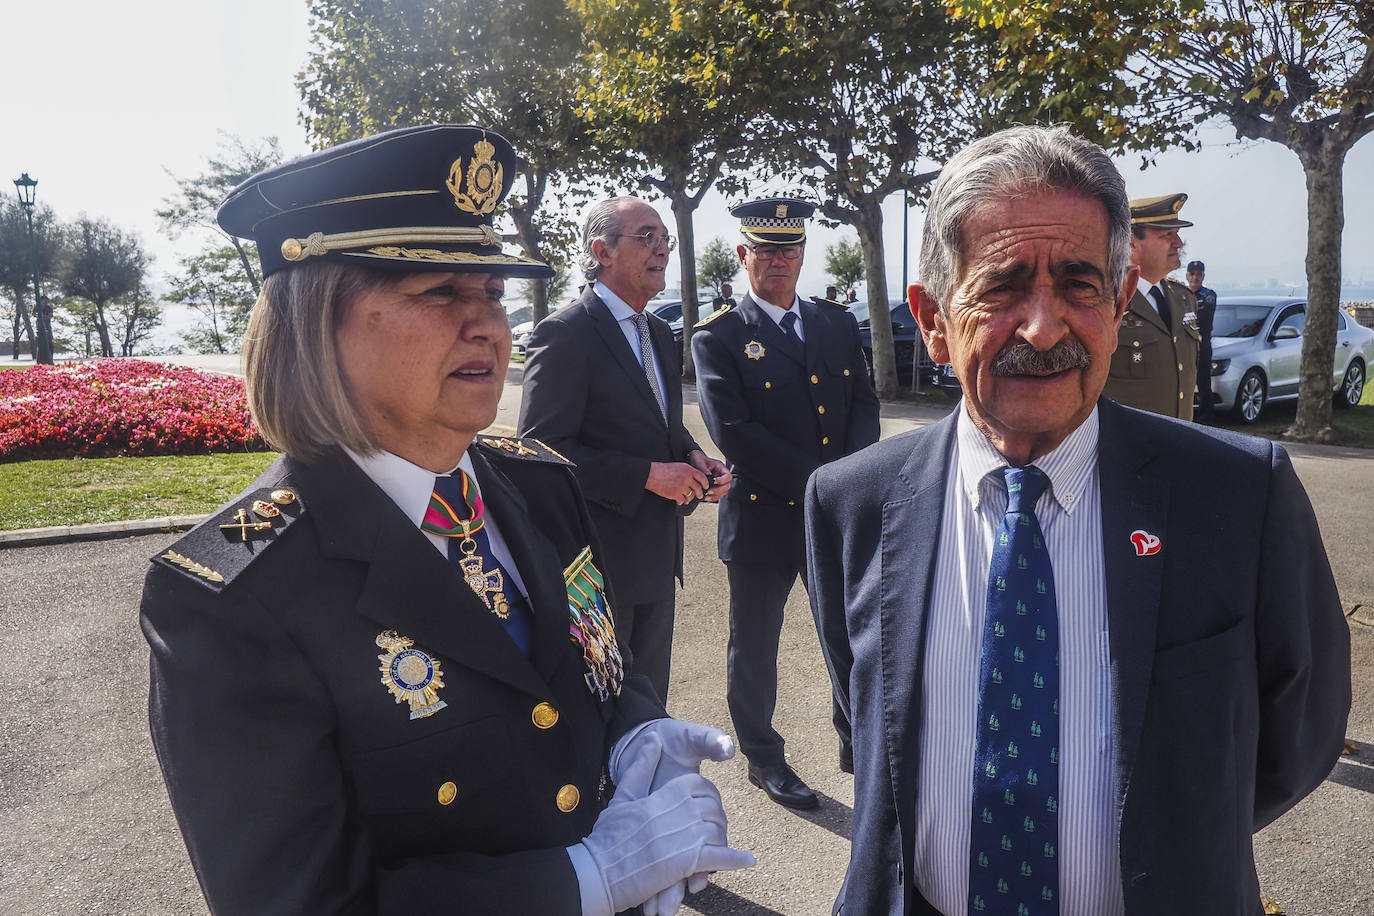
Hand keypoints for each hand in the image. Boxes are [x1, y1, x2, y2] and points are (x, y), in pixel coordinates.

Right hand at [614, 721, 736, 913]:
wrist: (596, 872)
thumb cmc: (608, 836)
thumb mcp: (623, 797)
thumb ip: (641, 767)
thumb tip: (653, 739)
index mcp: (664, 794)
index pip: (700, 787)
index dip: (707, 796)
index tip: (704, 807)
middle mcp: (677, 812)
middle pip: (713, 809)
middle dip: (717, 820)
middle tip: (714, 830)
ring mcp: (683, 837)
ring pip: (717, 832)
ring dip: (722, 841)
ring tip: (721, 848)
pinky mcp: (684, 863)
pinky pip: (719, 857)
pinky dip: (735, 859)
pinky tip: (746, 860)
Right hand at [647, 461, 711, 505]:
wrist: (652, 474)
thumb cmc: (662, 470)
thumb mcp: (678, 466)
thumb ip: (688, 472)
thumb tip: (695, 479)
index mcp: (688, 470)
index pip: (702, 477)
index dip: (705, 483)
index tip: (705, 487)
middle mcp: (686, 478)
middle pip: (698, 488)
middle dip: (699, 494)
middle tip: (699, 496)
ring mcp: (681, 486)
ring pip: (690, 496)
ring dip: (689, 499)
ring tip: (687, 499)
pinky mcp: (676, 494)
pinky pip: (682, 500)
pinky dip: (681, 501)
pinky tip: (679, 500)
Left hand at [688, 451, 732, 502]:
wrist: (693, 462)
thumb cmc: (698, 460)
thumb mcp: (700, 462)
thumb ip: (704, 470)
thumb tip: (708, 478)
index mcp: (720, 467)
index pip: (728, 475)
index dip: (723, 480)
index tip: (715, 481)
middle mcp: (721, 475)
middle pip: (727, 485)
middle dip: (719, 490)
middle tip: (709, 491)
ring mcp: (719, 482)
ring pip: (723, 492)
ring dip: (716, 496)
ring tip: (706, 496)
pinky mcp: (714, 488)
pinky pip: (717, 495)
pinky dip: (712, 498)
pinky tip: (706, 497)